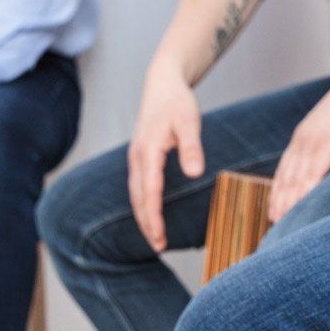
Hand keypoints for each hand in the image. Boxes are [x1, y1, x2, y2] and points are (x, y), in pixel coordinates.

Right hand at [128, 60, 204, 251]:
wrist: (162, 83)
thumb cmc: (177, 102)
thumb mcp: (189, 122)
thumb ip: (192, 148)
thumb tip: (194, 173)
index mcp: (148, 151)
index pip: (150, 191)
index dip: (154, 216)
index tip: (159, 236)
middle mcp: (137, 157)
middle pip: (138, 198)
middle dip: (147, 224)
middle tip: (158, 247)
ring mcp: (136, 158)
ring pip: (136, 194)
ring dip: (143, 217)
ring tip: (155, 239)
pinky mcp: (140, 157)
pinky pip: (139, 187)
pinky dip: (143, 204)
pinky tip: (152, 216)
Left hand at [269, 65, 329, 223]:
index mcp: (304, 133)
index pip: (286, 166)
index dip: (278, 188)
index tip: (275, 205)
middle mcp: (304, 138)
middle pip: (286, 175)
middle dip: (279, 199)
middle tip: (274, 221)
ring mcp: (315, 141)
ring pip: (296, 178)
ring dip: (289, 201)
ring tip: (285, 220)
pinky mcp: (329, 143)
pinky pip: (314, 172)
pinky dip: (306, 191)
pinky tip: (303, 206)